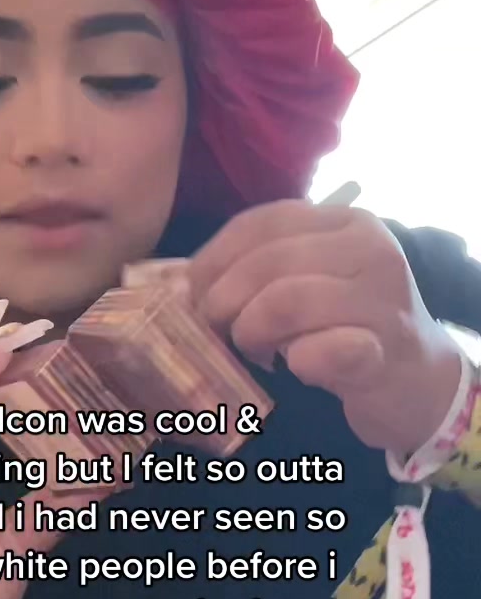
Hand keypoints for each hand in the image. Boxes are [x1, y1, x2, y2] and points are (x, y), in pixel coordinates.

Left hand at [189, 200, 462, 456]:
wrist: (416, 377)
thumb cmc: (347, 323)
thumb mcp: (310, 276)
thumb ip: (259, 267)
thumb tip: (181, 283)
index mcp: (345, 221)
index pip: (261, 222)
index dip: (214, 258)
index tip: (193, 293)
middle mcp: (371, 250)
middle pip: (268, 263)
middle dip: (224, 301)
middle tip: (218, 332)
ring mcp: (384, 300)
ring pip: (286, 301)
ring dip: (252, 332)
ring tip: (257, 351)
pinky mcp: (385, 352)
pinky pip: (318, 351)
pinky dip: (295, 362)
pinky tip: (297, 368)